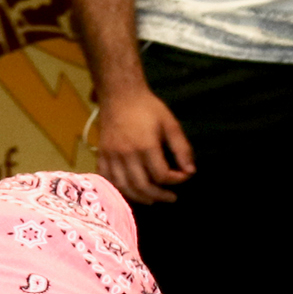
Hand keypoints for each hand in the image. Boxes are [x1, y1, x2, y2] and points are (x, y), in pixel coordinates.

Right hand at [92, 84, 195, 202]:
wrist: (119, 94)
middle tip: (170, 198)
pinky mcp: (102, 156)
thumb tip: (191, 171)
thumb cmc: (147, 107)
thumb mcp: (170, 124)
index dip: (176, 180)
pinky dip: (119, 190)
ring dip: (140, 197)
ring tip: (152, 199)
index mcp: (146, 146)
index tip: (184, 176)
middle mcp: (127, 155)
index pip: (162, 175)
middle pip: (143, 186)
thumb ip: (182, 148)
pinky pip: (108, 180)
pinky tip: (131, 191)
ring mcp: (112, 157)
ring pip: (125, 187)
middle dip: (160, 196)